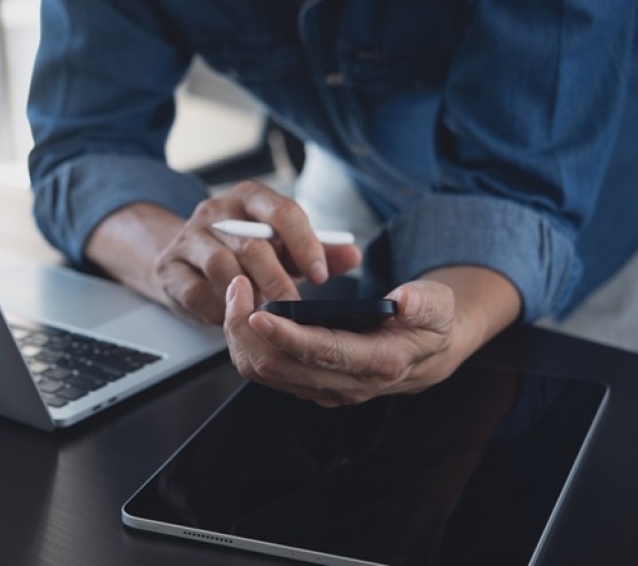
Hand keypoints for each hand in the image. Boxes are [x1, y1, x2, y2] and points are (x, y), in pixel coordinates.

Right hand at [152, 181, 361, 322]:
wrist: (186, 260)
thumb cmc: (244, 254)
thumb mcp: (283, 247)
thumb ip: (318, 251)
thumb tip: (352, 254)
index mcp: (249, 197)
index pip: (281, 210)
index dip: (305, 244)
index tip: (321, 275)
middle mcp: (216, 211)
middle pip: (251, 244)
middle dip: (278, 280)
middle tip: (293, 306)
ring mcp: (188, 238)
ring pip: (222, 267)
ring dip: (247, 295)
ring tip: (263, 312)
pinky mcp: (169, 267)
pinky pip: (195, 291)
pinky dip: (218, 308)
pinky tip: (232, 315)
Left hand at [223, 274, 468, 405]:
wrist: (427, 354)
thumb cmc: (429, 324)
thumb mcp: (439, 305)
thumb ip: (425, 302)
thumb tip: (405, 300)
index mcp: (378, 363)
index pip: (322, 353)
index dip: (286, 335)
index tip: (258, 312)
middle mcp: (346, 384)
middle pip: (279, 367)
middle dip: (247, 329)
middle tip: (237, 286)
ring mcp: (324, 389)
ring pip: (264, 373)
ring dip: (240, 336)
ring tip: (235, 294)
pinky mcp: (309, 385)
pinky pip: (265, 371)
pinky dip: (246, 342)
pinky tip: (242, 312)